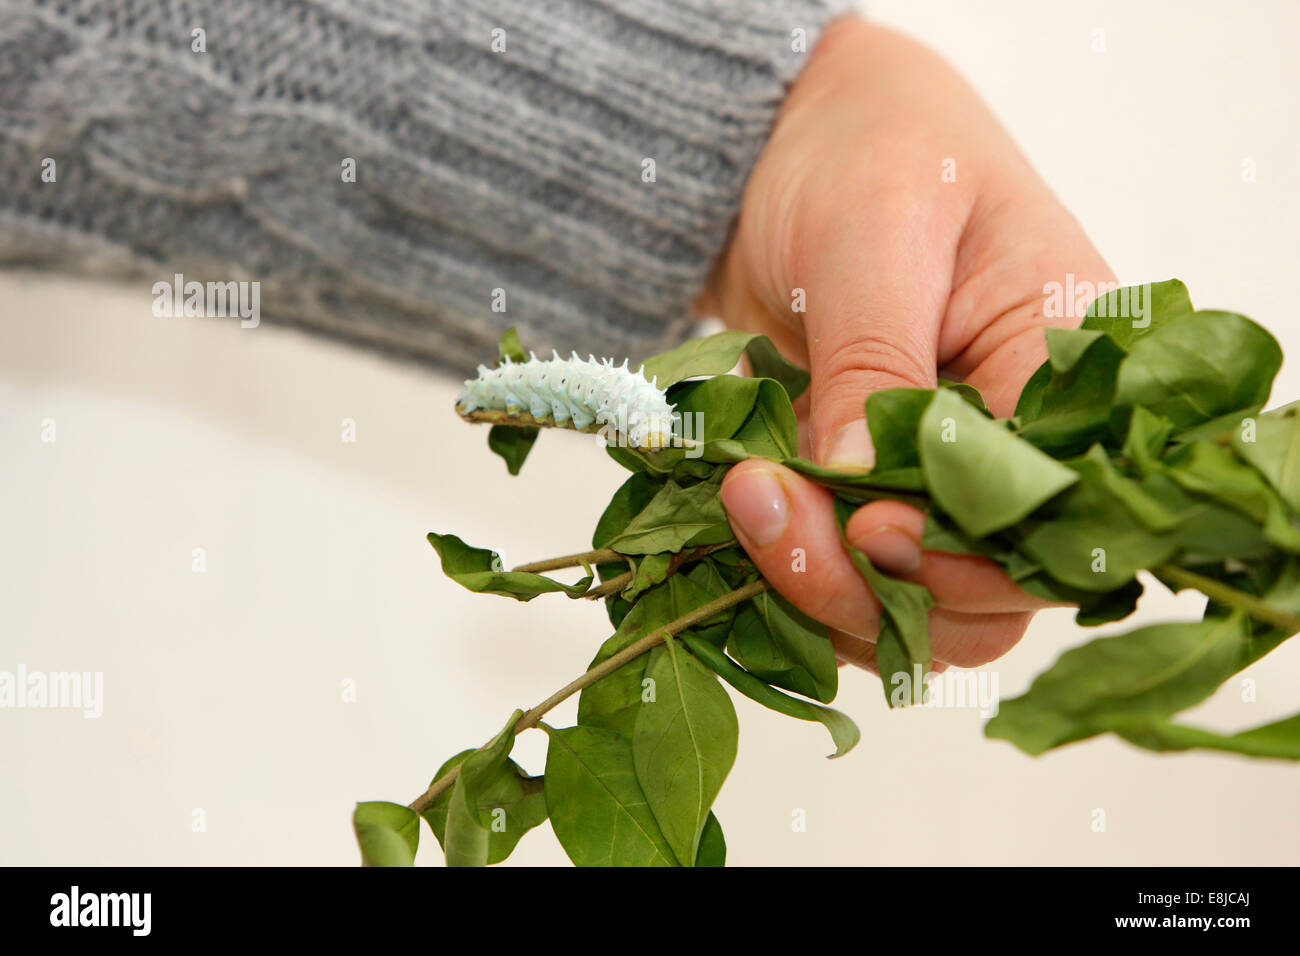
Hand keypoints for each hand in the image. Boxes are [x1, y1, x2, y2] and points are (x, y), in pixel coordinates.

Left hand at [696, 17, 1116, 671]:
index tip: (866, 532)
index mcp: (1067, 371)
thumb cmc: (868, 154)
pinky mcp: (877, 496)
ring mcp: (946, 482)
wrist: (799, 150)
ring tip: (742, 500)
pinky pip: (854, 579)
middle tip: (764, 511)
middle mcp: (1022, 447)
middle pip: (985, 592)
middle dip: (875, 584)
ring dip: (824, 590)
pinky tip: (742, 522)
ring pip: (919, 608)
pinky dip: (795, 574)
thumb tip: (857, 487)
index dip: (963, 554)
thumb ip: (876, 361)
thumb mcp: (877, 234)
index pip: (1049, 512)